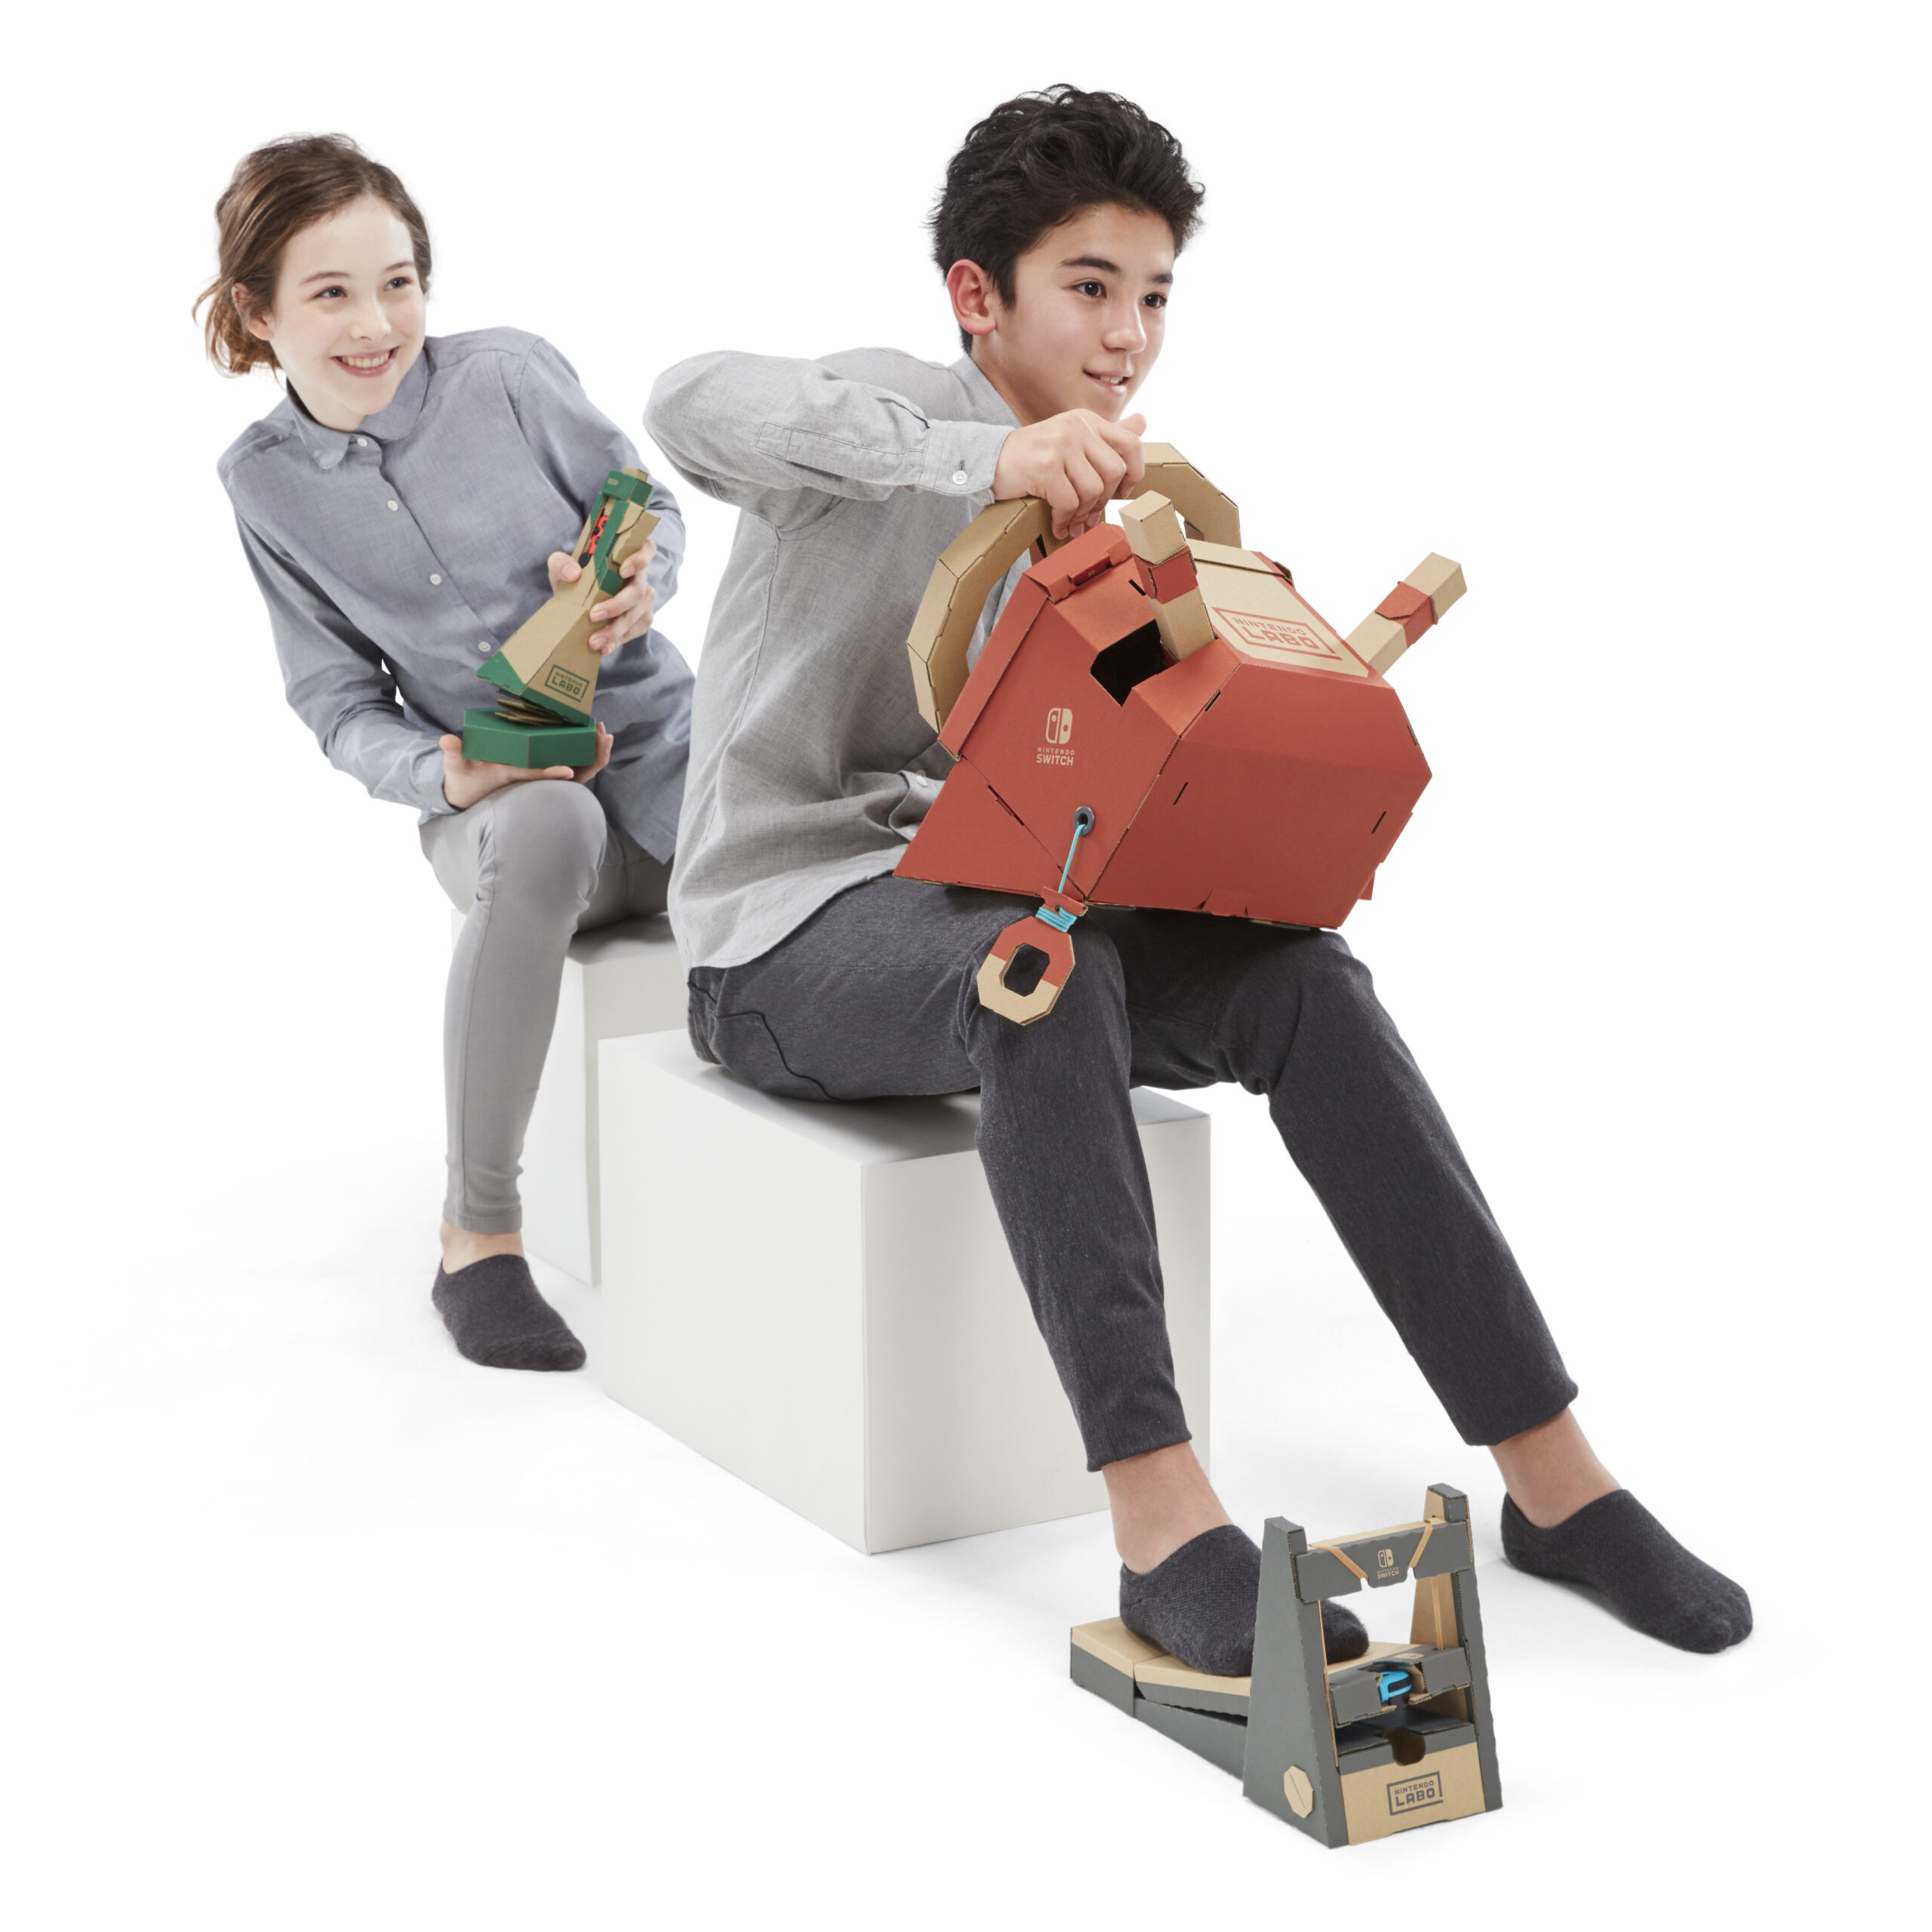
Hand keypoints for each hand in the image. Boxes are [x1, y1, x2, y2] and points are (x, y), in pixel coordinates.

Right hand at [439, 722, 612, 810]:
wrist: (468, 791)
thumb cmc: (463, 778)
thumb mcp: (456, 766)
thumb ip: (454, 754)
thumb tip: (447, 740)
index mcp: (512, 776)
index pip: (534, 776)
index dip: (550, 774)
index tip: (568, 770)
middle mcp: (532, 780)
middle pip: (568, 774)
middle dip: (588, 758)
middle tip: (605, 737)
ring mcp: (539, 776)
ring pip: (574, 770)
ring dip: (591, 754)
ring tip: (605, 734)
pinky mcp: (542, 771)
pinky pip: (571, 765)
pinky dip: (585, 754)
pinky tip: (594, 738)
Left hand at [546, 538, 658, 656]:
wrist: (574, 599)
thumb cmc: (572, 577)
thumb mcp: (559, 566)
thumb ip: (560, 563)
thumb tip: (573, 573)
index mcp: (625, 556)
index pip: (646, 549)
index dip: (639, 559)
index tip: (623, 571)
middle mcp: (639, 577)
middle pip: (639, 591)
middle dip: (617, 605)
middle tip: (594, 615)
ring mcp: (642, 600)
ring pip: (638, 615)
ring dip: (616, 630)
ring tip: (594, 641)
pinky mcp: (640, 619)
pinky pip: (634, 631)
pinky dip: (618, 641)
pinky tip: (604, 648)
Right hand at [993, 411, 1146, 539]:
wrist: (988, 459)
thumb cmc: (1033, 457)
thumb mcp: (1072, 439)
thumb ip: (1107, 436)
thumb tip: (1143, 421)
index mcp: (1087, 420)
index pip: (1131, 443)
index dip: (1134, 473)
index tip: (1122, 493)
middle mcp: (1077, 427)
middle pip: (1115, 472)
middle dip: (1104, 501)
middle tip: (1090, 516)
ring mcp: (1061, 445)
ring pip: (1093, 490)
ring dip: (1083, 514)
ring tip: (1072, 523)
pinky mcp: (1046, 466)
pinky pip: (1069, 502)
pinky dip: (1064, 519)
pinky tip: (1057, 524)